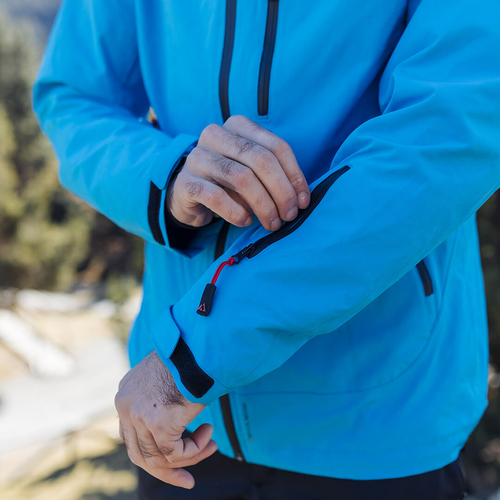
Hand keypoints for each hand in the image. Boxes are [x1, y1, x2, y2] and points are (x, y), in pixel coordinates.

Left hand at [115, 351, 216, 488]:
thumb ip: (159, 400)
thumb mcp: (166, 378)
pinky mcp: (158, 423)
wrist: (200, 346)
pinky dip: (195, 450)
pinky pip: (175, 452)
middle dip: (167, 469)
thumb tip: (170, 429)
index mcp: (126, 393)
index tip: (173, 462)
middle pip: (139, 454)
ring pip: (159, 457)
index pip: (131, 436)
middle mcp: (125, 405)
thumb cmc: (191, 357)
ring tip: (211, 445)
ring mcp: (139, 415)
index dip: (152, 454)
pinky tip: (209, 435)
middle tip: (187, 481)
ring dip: (190, 457)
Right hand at [168, 115, 309, 230]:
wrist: (187, 194)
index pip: (276, 147)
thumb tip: (301, 198)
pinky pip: (217, 197)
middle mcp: (217, 135)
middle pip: (261, 160)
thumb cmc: (227, 182)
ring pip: (242, 178)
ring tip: (272, 223)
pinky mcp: (186, 182)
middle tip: (290, 215)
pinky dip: (236, 212)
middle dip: (282, 192)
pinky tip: (245, 221)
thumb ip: (275, 176)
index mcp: (238, 126)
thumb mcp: (252, 171)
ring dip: (264, 205)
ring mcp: (199, 157)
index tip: (303, 201)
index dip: (295, 175)